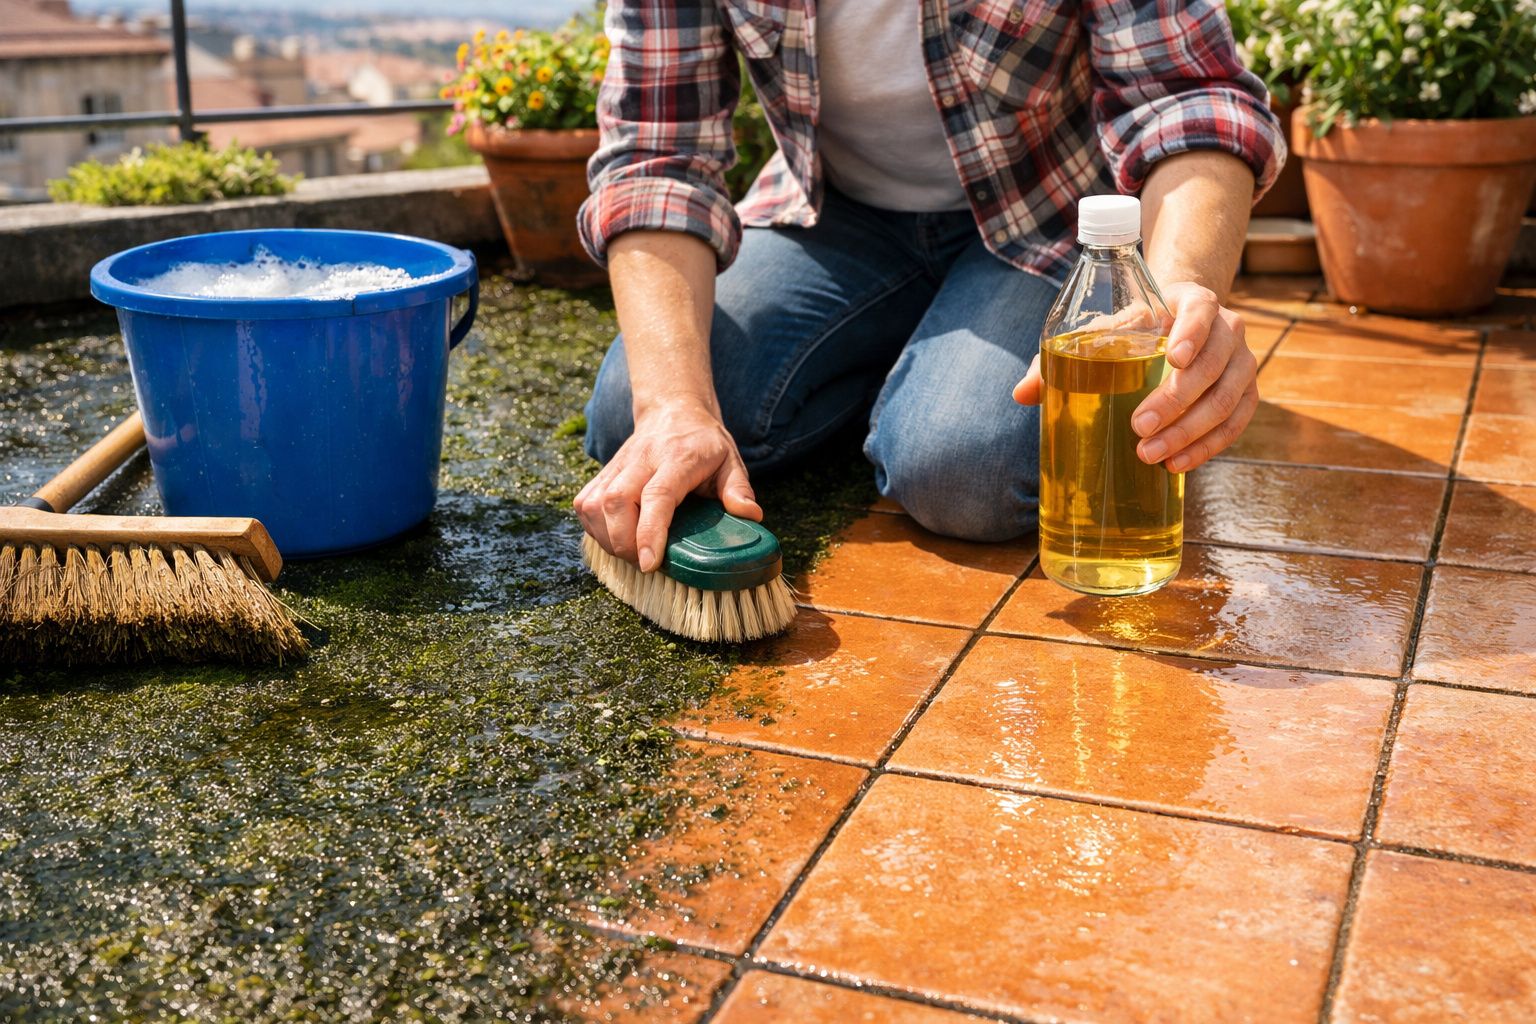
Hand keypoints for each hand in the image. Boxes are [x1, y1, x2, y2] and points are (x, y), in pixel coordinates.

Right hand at [574, 399, 761, 572]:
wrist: (672, 410)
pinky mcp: (602, 473)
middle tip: (644, 563)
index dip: (649, 531)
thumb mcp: (730, 460)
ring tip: (630, 553)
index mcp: (676, 458)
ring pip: (594, 505)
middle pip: (616, 502)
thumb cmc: (703, 443)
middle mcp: (641, 460)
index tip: (649, 563)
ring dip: (607, 538)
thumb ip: (738, 488)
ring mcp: (617, 465)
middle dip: (623, 542)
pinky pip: (585, 504)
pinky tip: (613, 538)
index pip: (656, 496)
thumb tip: (751, 516)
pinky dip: (594, 528)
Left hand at [1012, 282, 1258, 472]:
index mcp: (1193, 302)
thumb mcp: (1103, 331)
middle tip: (1140, 427)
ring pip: (1226, 400)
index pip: (1201, 311)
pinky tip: (1178, 465)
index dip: (1192, 334)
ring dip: (1190, 432)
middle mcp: (1227, 329)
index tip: (1172, 359)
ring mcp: (1242, 364)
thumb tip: (1021, 394)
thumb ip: (1064, 355)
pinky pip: (1235, 424)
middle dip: (1177, 400)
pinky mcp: (1246, 395)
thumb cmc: (1134, 329)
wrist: (1177, 327)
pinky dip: (1207, 447)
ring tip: (1151, 455)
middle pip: (1213, 365)